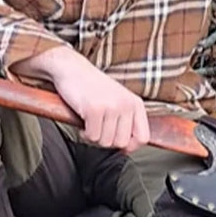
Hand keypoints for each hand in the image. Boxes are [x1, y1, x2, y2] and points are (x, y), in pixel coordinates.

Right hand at [14, 46, 150, 151]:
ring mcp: (111, 106)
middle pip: (122, 143)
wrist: (72, 69)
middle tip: (98, 129)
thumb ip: (126, 120)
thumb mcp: (118, 99)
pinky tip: (84, 122)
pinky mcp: (94, 109)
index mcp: (135, 103)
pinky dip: (85, 133)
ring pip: (106, 142)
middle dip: (107, 140)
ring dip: (94, 137)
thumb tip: (127, 148)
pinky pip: (92, 136)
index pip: (143, 137)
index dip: (130, 145)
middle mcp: (126, 104)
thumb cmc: (93, 86)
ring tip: (90, 124)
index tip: (117, 143)